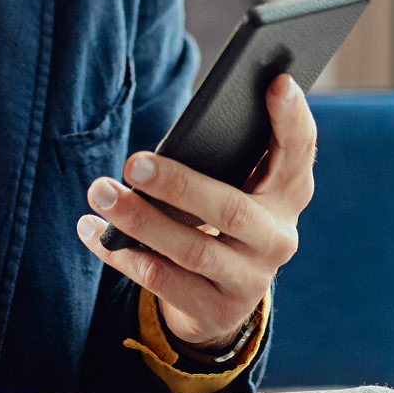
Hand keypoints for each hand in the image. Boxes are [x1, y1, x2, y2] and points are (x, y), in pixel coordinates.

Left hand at [76, 74, 316, 351]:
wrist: (220, 300)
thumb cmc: (220, 215)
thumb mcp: (236, 186)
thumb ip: (226, 157)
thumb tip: (176, 135)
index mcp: (289, 192)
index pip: (300, 150)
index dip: (291, 118)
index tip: (276, 81)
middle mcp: (279, 237)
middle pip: (232, 210)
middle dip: (179, 185)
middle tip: (133, 163)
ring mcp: (250, 279)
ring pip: (193, 250)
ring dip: (140, 221)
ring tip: (100, 192)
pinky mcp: (217, 310)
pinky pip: (164, 282)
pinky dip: (124, 255)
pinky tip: (93, 230)